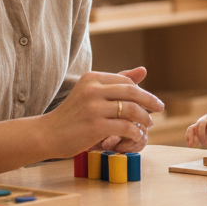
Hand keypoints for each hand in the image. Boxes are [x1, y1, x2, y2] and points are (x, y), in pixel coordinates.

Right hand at [45, 67, 162, 157]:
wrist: (47, 134)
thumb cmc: (72, 115)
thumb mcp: (91, 93)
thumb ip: (116, 82)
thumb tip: (143, 69)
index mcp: (93, 77)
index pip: (126, 82)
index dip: (142, 92)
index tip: (149, 102)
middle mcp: (93, 89)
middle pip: (133, 92)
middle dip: (150, 101)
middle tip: (160, 109)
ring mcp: (93, 107)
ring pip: (131, 109)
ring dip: (145, 117)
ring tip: (148, 124)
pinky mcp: (95, 126)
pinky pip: (125, 127)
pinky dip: (135, 132)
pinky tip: (136, 136)